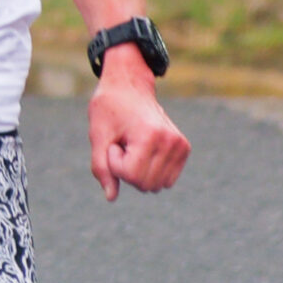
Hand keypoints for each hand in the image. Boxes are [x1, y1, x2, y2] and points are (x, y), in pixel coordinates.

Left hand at [88, 52, 189, 202]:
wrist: (129, 85)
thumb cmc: (110, 108)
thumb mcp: (99, 137)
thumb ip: (102, 168)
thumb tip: (111, 197)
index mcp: (150, 135)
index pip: (131, 176)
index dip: (115, 164)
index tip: (114, 142)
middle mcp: (171, 140)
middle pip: (145, 184)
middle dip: (127, 170)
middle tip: (123, 144)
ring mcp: (180, 144)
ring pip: (156, 185)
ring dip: (139, 171)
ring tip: (134, 146)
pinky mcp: (184, 148)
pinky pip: (166, 180)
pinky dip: (152, 171)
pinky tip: (144, 150)